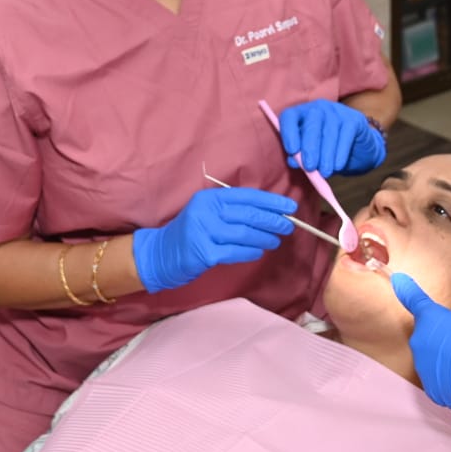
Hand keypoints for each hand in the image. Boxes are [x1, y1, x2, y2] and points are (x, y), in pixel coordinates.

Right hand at [131, 188, 296, 292]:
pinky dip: (250, 252)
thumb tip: (270, 212)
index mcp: (209, 198)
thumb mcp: (208, 213)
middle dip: (272, 220)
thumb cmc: (191, 233)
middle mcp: (206, 211)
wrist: (161, 254)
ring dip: (265, 237)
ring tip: (276, 240)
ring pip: (244, 234)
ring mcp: (203, 232)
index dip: (270, 201)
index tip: (289, 206)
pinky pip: (235, 252)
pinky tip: (259, 252)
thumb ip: (232, 210)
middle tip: (289, 226)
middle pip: (248, 214)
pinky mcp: (203, 252)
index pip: (246, 196)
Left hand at [278, 99, 386, 177]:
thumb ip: (300, 157)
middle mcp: (318, 108)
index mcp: (302, 114)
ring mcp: (337, 111)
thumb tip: (293, 162)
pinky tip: (338, 165)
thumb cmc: (328, 152)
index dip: (288, 132)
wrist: (358, 150)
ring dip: (326, 155)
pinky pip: (346, 135)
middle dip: (310, 147)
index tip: (292, 151)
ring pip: (329, 131)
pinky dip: (341, 152)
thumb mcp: (311, 155)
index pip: (290, 116)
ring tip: (325, 172)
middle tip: (310, 167)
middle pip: (311, 124)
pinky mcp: (354, 119)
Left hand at [392, 272, 450, 424]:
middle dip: (441, 338)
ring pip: (433, 360)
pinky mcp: (433, 389)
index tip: (398, 280)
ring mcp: (424, 368)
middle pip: (427, 337)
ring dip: (446, 360)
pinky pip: (440, 380)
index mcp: (430, 319)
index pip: (414, 300)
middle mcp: (421, 343)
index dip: (405, 288)